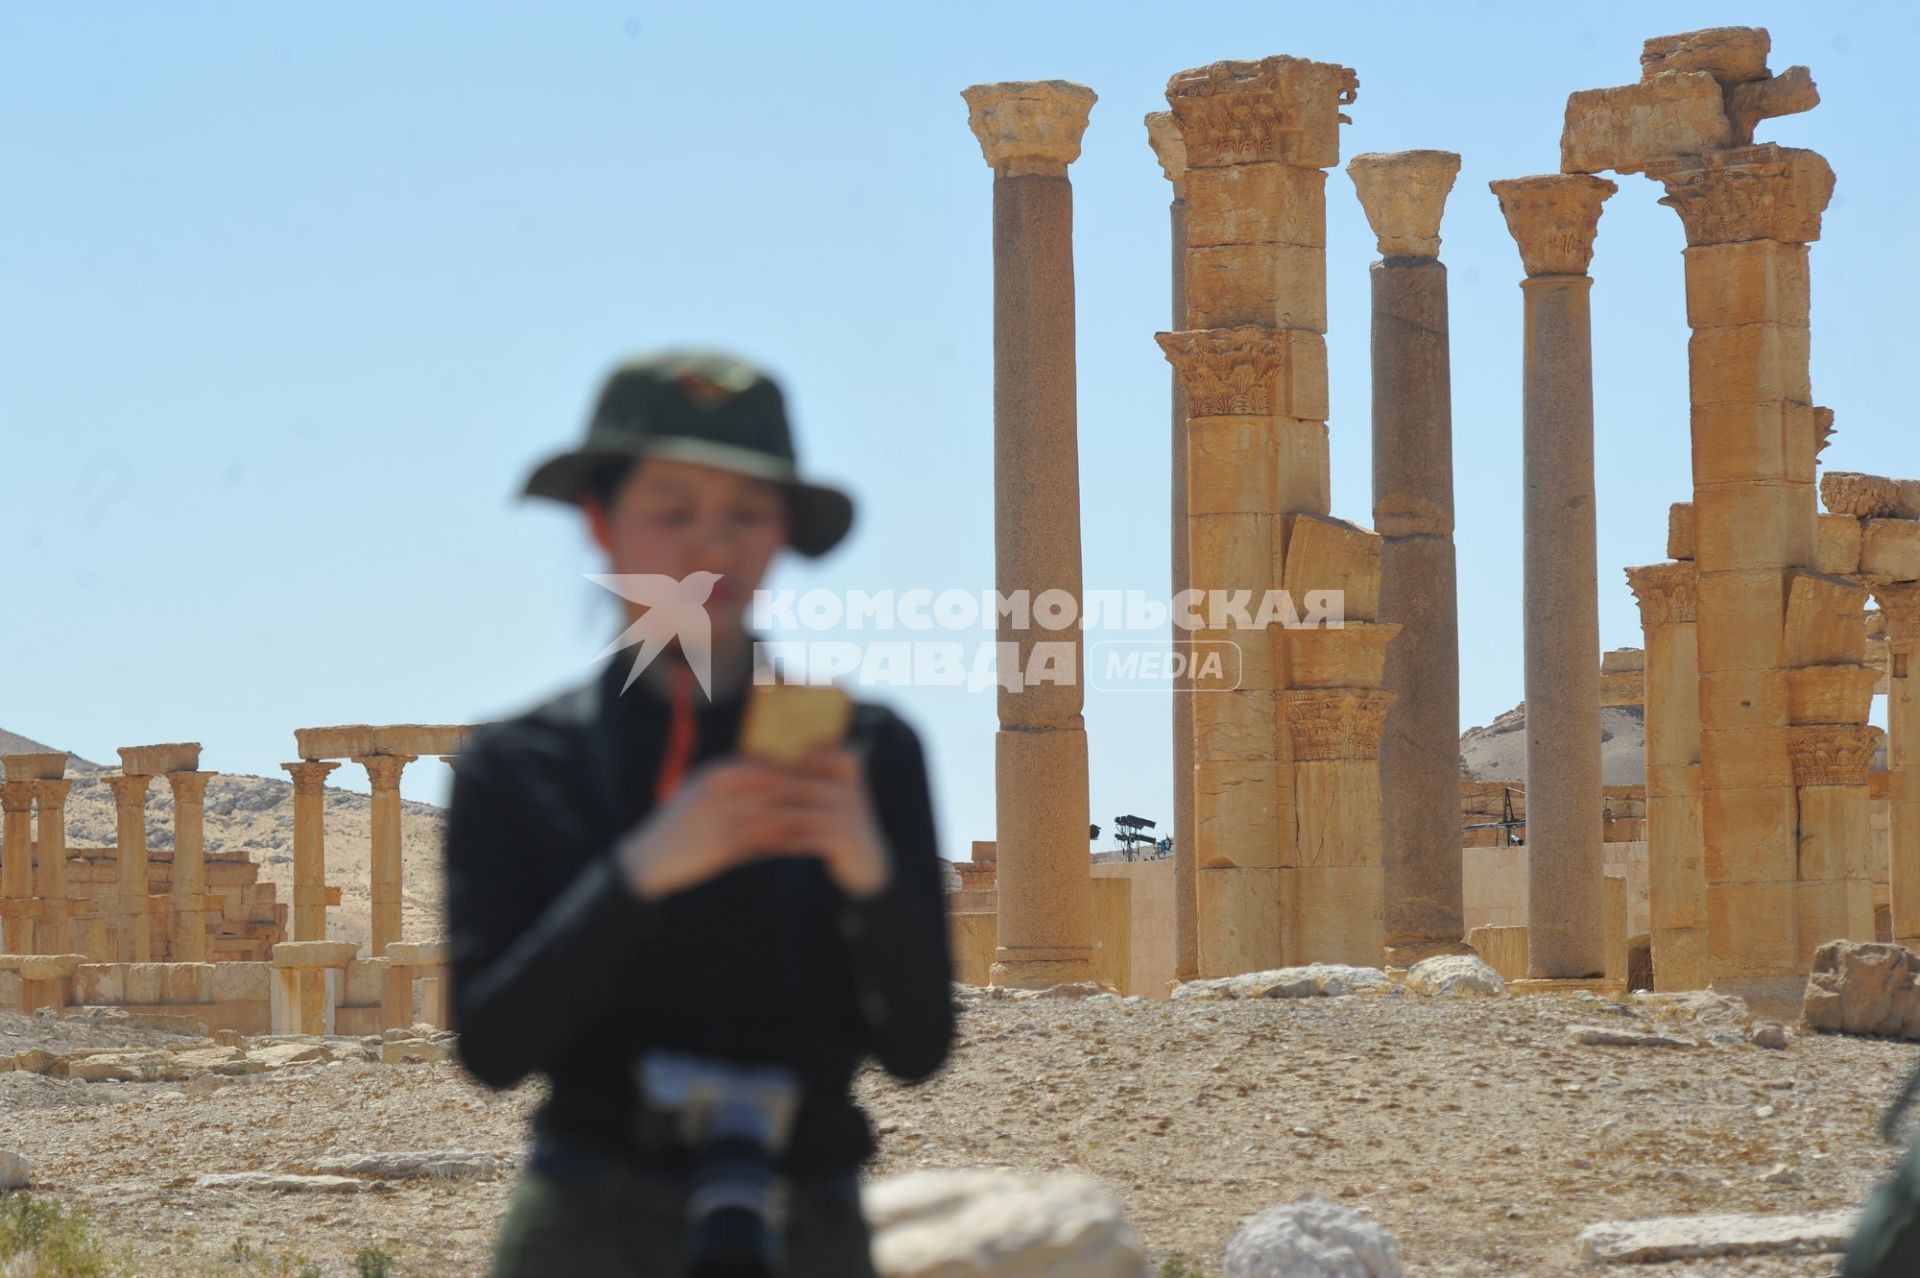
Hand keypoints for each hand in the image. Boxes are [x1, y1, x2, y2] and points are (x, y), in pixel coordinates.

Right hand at [616, 747, 893, 901]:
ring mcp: (720, 820)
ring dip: (802, 819)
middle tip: (837, 794)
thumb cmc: (680, 824)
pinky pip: (763, 844)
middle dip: (806, 790)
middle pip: (774, 788)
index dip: (795, 766)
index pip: (764, 763)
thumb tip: (772, 768)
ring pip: (773, 816)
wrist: (649, 859)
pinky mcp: (722, 847)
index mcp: (715, 773)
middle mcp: (719, 792)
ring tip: (830, 821)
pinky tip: (807, 847)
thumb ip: (735, 780)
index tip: (824, 769)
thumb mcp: (702, 791)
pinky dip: (786, 845)